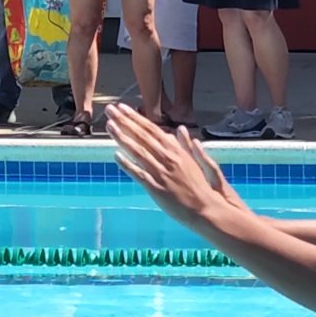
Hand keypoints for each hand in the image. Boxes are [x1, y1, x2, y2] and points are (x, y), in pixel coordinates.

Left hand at [108, 106, 245, 233]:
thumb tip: (180, 129)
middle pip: (143, 136)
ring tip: (109, 126)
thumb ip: (186, 145)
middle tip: (110, 110)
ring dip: (122, 137)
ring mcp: (161, 173)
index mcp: (177, 150)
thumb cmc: (201, 186)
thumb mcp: (196, 161)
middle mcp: (168, 158)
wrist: (206, 209)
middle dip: (125, 122)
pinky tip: (116, 155)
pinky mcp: (156, 188)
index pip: (152, 129)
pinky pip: (139, 174)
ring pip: (138, 151)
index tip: (123, 107)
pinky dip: (127, 164)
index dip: (136, 118)